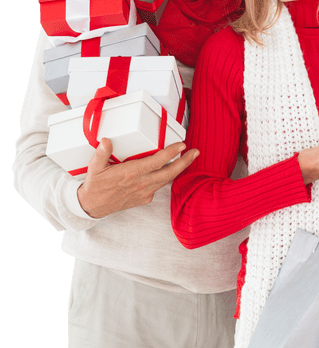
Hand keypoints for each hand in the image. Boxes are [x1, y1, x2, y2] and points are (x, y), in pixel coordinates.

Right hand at [77, 137, 198, 218]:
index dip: (171, 153)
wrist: (94, 207)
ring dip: (179, 169)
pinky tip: (171, 170)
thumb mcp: (95, 168)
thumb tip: (106, 141)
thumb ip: (102, 153)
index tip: (182, 145)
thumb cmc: (95, 186)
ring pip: (167, 180)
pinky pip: (159, 186)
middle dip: (185, 162)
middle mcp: (141, 184)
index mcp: (131, 174)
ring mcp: (144, 192)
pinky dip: (167, 177)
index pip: (157, 161)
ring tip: (188, 159)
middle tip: (196, 152)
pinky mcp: (145, 198)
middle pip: (170, 172)